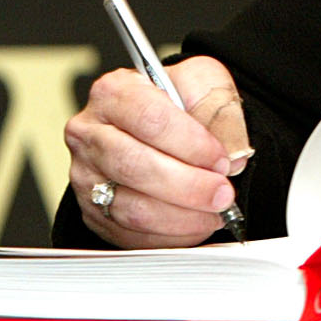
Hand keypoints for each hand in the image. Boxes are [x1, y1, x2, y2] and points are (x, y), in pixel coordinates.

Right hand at [63, 56, 250, 248]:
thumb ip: (222, 109)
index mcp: (115, 92)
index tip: (222, 160)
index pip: (150, 119)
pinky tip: (195, 224)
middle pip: (135, 167)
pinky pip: (128, 234)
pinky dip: (168, 235)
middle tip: (223, 194)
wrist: (162, 127)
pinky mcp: (93, 211)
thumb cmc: (180, 102)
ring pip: (130, 207)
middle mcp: (90, 133)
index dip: (192, 145)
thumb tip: (234, 153)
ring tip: (215, 212)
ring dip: (182, 216)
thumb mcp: (206, 85)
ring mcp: (86, 175)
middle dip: (189, 186)